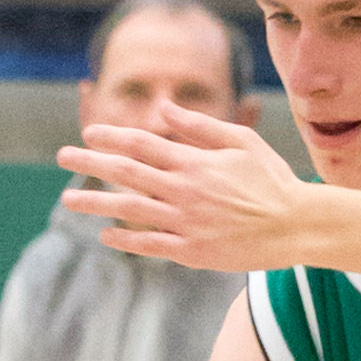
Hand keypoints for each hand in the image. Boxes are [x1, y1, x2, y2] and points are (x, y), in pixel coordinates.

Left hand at [56, 110, 311, 272]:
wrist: (297, 226)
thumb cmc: (271, 179)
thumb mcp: (240, 141)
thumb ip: (199, 126)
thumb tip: (163, 109)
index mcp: (195, 162)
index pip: (143, 144)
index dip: (112, 137)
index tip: (89, 134)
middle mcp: (185, 190)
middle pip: (127, 173)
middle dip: (91, 164)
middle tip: (63, 157)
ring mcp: (187, 223)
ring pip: (131, 210)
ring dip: (96, 204)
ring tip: (68, 200)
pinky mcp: (193, 251)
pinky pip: (151, 244)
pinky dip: (126, 239)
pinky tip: (106, 235)